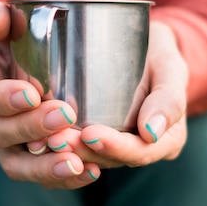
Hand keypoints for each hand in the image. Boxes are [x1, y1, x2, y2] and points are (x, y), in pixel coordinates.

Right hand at [0, 1, 100, 188]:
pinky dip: (67, 179)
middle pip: (1, 134)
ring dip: (47, 167)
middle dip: (32, 128)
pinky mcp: (32, 163)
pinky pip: (44, 178)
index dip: (1, 99)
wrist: (35, 72)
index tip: (32, 93)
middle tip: (65, 115)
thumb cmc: (19, 45)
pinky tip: (92, 172)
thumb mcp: (8, 26)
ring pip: (19, 166)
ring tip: (76, 162)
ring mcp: (8, 148)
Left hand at [40, 20, 188, 168]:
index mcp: (165, 140)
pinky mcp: (92, 140)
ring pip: (88, 159)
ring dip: (64, 153)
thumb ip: (168, 98)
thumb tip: (151, 133)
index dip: (115, 148)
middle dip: (81, 152)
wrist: (142, 45)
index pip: (140, 152)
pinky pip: (74, 151)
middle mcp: (139, 149)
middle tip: (55, 140)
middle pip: (109, 160)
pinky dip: (55, 151)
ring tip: (42, 141)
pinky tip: (35, 141)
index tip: (91, 133)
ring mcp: (114, 148)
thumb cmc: (159, 54)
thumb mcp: (171, 67)